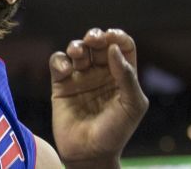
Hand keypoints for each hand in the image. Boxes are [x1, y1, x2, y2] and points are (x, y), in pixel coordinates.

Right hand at [49, 28, 147, 167]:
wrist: (89, 155)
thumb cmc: (115, 132)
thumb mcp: (132, 105)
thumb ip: (127, 76)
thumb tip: (114, 49)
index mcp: (121, 75)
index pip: (122, 46)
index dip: (118, 37)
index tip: (112, 38)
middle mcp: (101, 73)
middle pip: (98, 43)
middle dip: (96, 36)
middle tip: (94, 40)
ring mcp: (80, 77)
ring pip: (77, 48)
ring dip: (77, 45)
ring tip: (78, 53)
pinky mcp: (61, 84)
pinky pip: (58, 62)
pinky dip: (60, 60)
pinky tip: (66, 70)